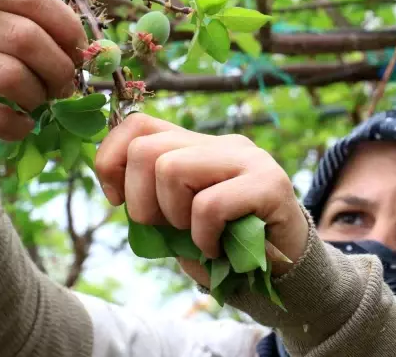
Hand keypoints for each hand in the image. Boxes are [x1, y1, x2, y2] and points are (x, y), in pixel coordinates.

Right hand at [0, 0, 87, 139]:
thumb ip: (26, 19)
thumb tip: (82, 50)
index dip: (67, 28)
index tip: (78, 51)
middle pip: (25, 38)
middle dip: (59, 68)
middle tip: (64, 84)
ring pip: (11, 77)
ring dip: (39, 97)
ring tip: (39, 101)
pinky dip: (19, 125)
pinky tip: (22, 123)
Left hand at [95, 113, 308, 285]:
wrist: (285, 270)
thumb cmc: (225, 245)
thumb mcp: (177, 220)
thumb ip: (151, 198)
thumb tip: (116, 188)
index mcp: (196, 145)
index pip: (138, 125)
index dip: (110, 161)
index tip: (117, 201)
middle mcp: (221, 143)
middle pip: (145, 149)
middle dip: (140, 201)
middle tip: (167, 228)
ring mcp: (247, 159)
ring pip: (171, 169)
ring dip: (174, 217)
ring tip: (198, 236)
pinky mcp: (269, 183)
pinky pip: (209, 205)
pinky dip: (203, 237)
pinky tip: (217, 248)